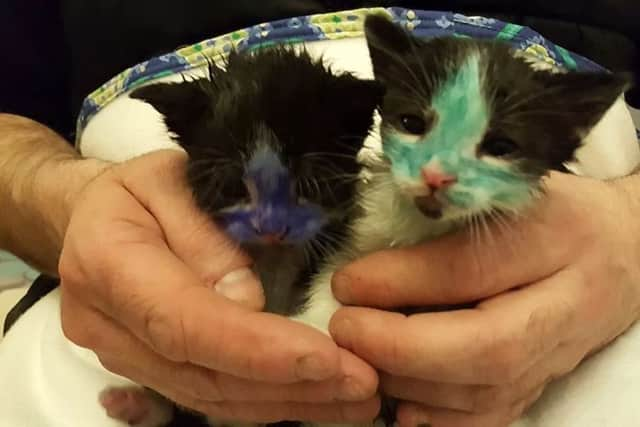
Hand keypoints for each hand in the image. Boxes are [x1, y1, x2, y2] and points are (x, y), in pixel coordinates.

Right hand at [59, 150, 378, 422]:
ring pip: (209, 397)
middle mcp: (107, 325)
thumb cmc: (139, 187)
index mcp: (108, 264)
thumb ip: (206, 233)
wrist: (92, 216)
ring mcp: (124, 356)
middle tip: (362, 382)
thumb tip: (247, 301)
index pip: (186, 323)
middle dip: (289, 385)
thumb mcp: (173, 177)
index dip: (255, 348)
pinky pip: (209, 396)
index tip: (326, 358)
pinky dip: (265, 401)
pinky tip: (314, 398)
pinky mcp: (147, 369)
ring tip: (354, 398)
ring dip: (286, 402)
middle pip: (203, 374)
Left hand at [329, 172, 639, 426]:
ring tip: (360, 356)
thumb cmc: (554, 211)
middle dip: (402, 347)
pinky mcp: (540, 384)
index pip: (475, 269)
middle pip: (485, 348)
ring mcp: (556, 356)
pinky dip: (435, 417)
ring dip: (408, 382)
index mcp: (557, 238)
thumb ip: (446, 214)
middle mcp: (563, 307)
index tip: (347, 283)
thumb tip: (368, 261)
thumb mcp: (505, 192)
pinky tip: (397, 399)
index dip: (405, 281)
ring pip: (483, 393)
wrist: (622, 250)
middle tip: (345, 328)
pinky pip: (489, 418)